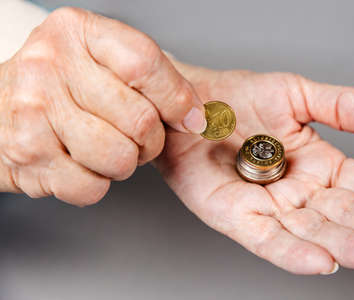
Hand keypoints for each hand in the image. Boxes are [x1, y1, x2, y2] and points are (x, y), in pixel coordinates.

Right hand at [0, 8, 205, 204]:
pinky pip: (92, 187)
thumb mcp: (100, 60)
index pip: (145, 63)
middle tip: (140, 138)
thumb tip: (196, 115)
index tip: (191, 118)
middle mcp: (50, 65)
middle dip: (152, 141)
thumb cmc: (60, 87)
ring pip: (120, 158)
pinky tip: (81, 163)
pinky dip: (96, 184)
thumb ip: (150, 77)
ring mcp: (34, 111)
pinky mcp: (27, 156)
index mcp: (78, 32)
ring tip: (108, 148)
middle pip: (140, 119)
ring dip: (125, 164)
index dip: (177, 98)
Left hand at [155, 58, 353, 273]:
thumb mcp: (297, 95)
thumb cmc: (236, 98)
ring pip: (314, 232)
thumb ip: (345, 108)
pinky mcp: (235, 217)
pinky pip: (268, 240)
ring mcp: (267, 207)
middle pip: (344, 215)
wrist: (188, 103)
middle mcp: (296, 191)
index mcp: (316, 164)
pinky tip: (325, 262)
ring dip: (350, 246)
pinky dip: (295, 253)